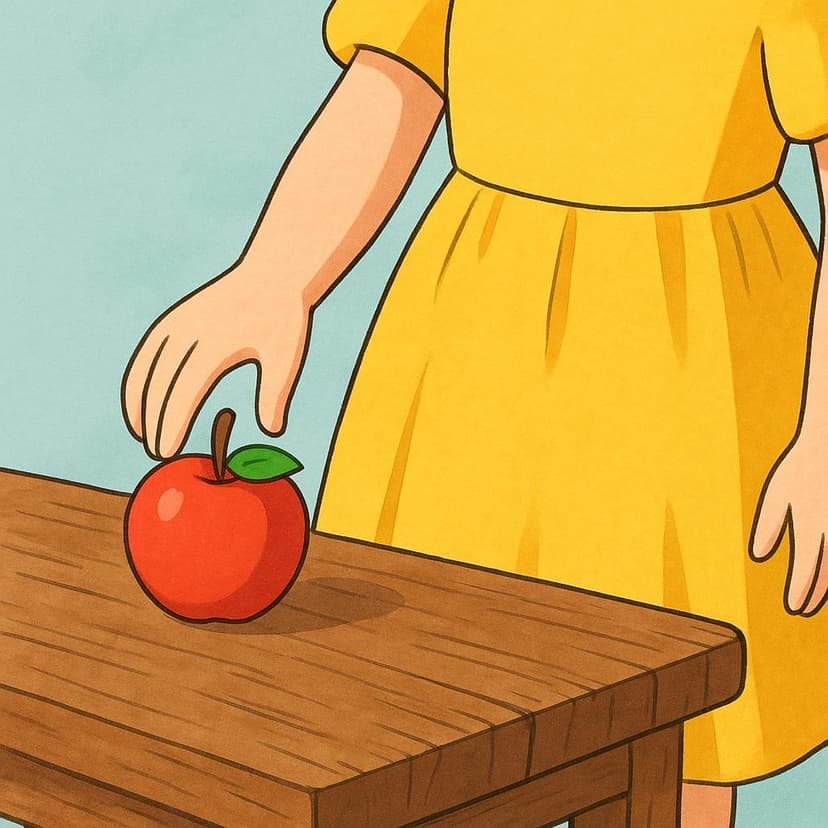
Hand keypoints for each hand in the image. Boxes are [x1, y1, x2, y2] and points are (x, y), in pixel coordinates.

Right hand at [122, 263, 310, 458]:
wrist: (273, 274)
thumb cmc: (282, 319)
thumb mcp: (285, 358)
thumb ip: (274, 395)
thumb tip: (271, 431)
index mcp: (215, 344)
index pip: (184, 392)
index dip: (172, 423)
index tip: (167, 451)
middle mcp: (188, 332)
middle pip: (160, 385)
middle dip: (155, 422)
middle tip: (158, 455)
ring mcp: (176, 323)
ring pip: (146, 369)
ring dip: (139, 403)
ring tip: (140, 435)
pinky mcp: (173, 319)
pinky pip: (146, 353)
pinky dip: (137, 379)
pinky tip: (139, 402)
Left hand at [750, 436, 827, 615]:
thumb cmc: (803, 467)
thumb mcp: (777, 493)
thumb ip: (769, 526)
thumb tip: (759, 556)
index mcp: (811, 523)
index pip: (806, 567)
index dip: (800, 590)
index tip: (794, 607)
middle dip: (816, 594)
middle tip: (804, 609)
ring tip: (818, 600)